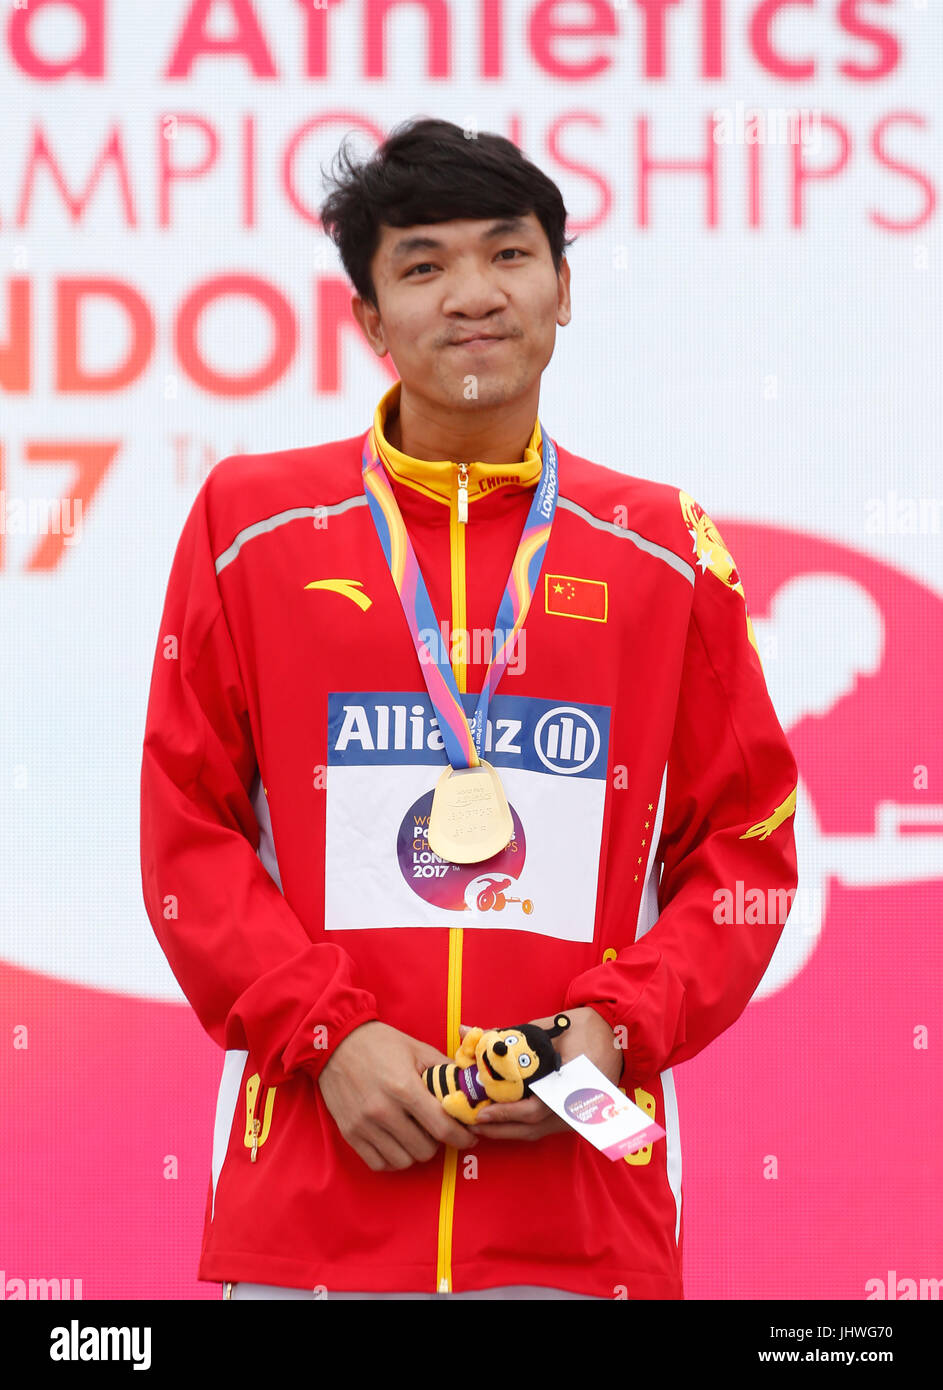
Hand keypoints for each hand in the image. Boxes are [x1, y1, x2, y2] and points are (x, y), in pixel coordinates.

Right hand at [318, 1021, 478, 1171]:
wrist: (336, 1042)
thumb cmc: (381, 1043)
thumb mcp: (417, 1049)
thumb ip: (445, 1070)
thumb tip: (471, 1087)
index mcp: (404, 1088)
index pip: (442, 1127)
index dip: (462, 1137)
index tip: (469, 1137)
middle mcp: (383, 1111)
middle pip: (425, 1150)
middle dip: (438, 1142)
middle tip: (435, 1128)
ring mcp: (364, 1125)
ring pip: (404, 1161)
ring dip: (415, 1151)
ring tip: (415, 1133)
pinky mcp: (350, 1134)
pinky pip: (379, 1164)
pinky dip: (392, 1158)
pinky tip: (396, 1141)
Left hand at [471, 1006, 623, 1142]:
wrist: (618, 1035)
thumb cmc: (583, 1027)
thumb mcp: (545, 1027)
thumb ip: (508, 1035)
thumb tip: (469, 1032)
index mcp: (569, 1083)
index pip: (535, 1108)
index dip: (507, 1113)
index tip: (482, 1112)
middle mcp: (574, 1106)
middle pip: (532, 1128)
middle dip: (499, 1128)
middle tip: (471, 1122)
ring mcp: (576, 1116)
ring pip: (536, 1132)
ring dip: (507, 1130)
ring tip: (480, 1124)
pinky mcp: (574, 1119)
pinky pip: (544, 1128)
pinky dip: (521, 1126)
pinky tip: (502, 1120)